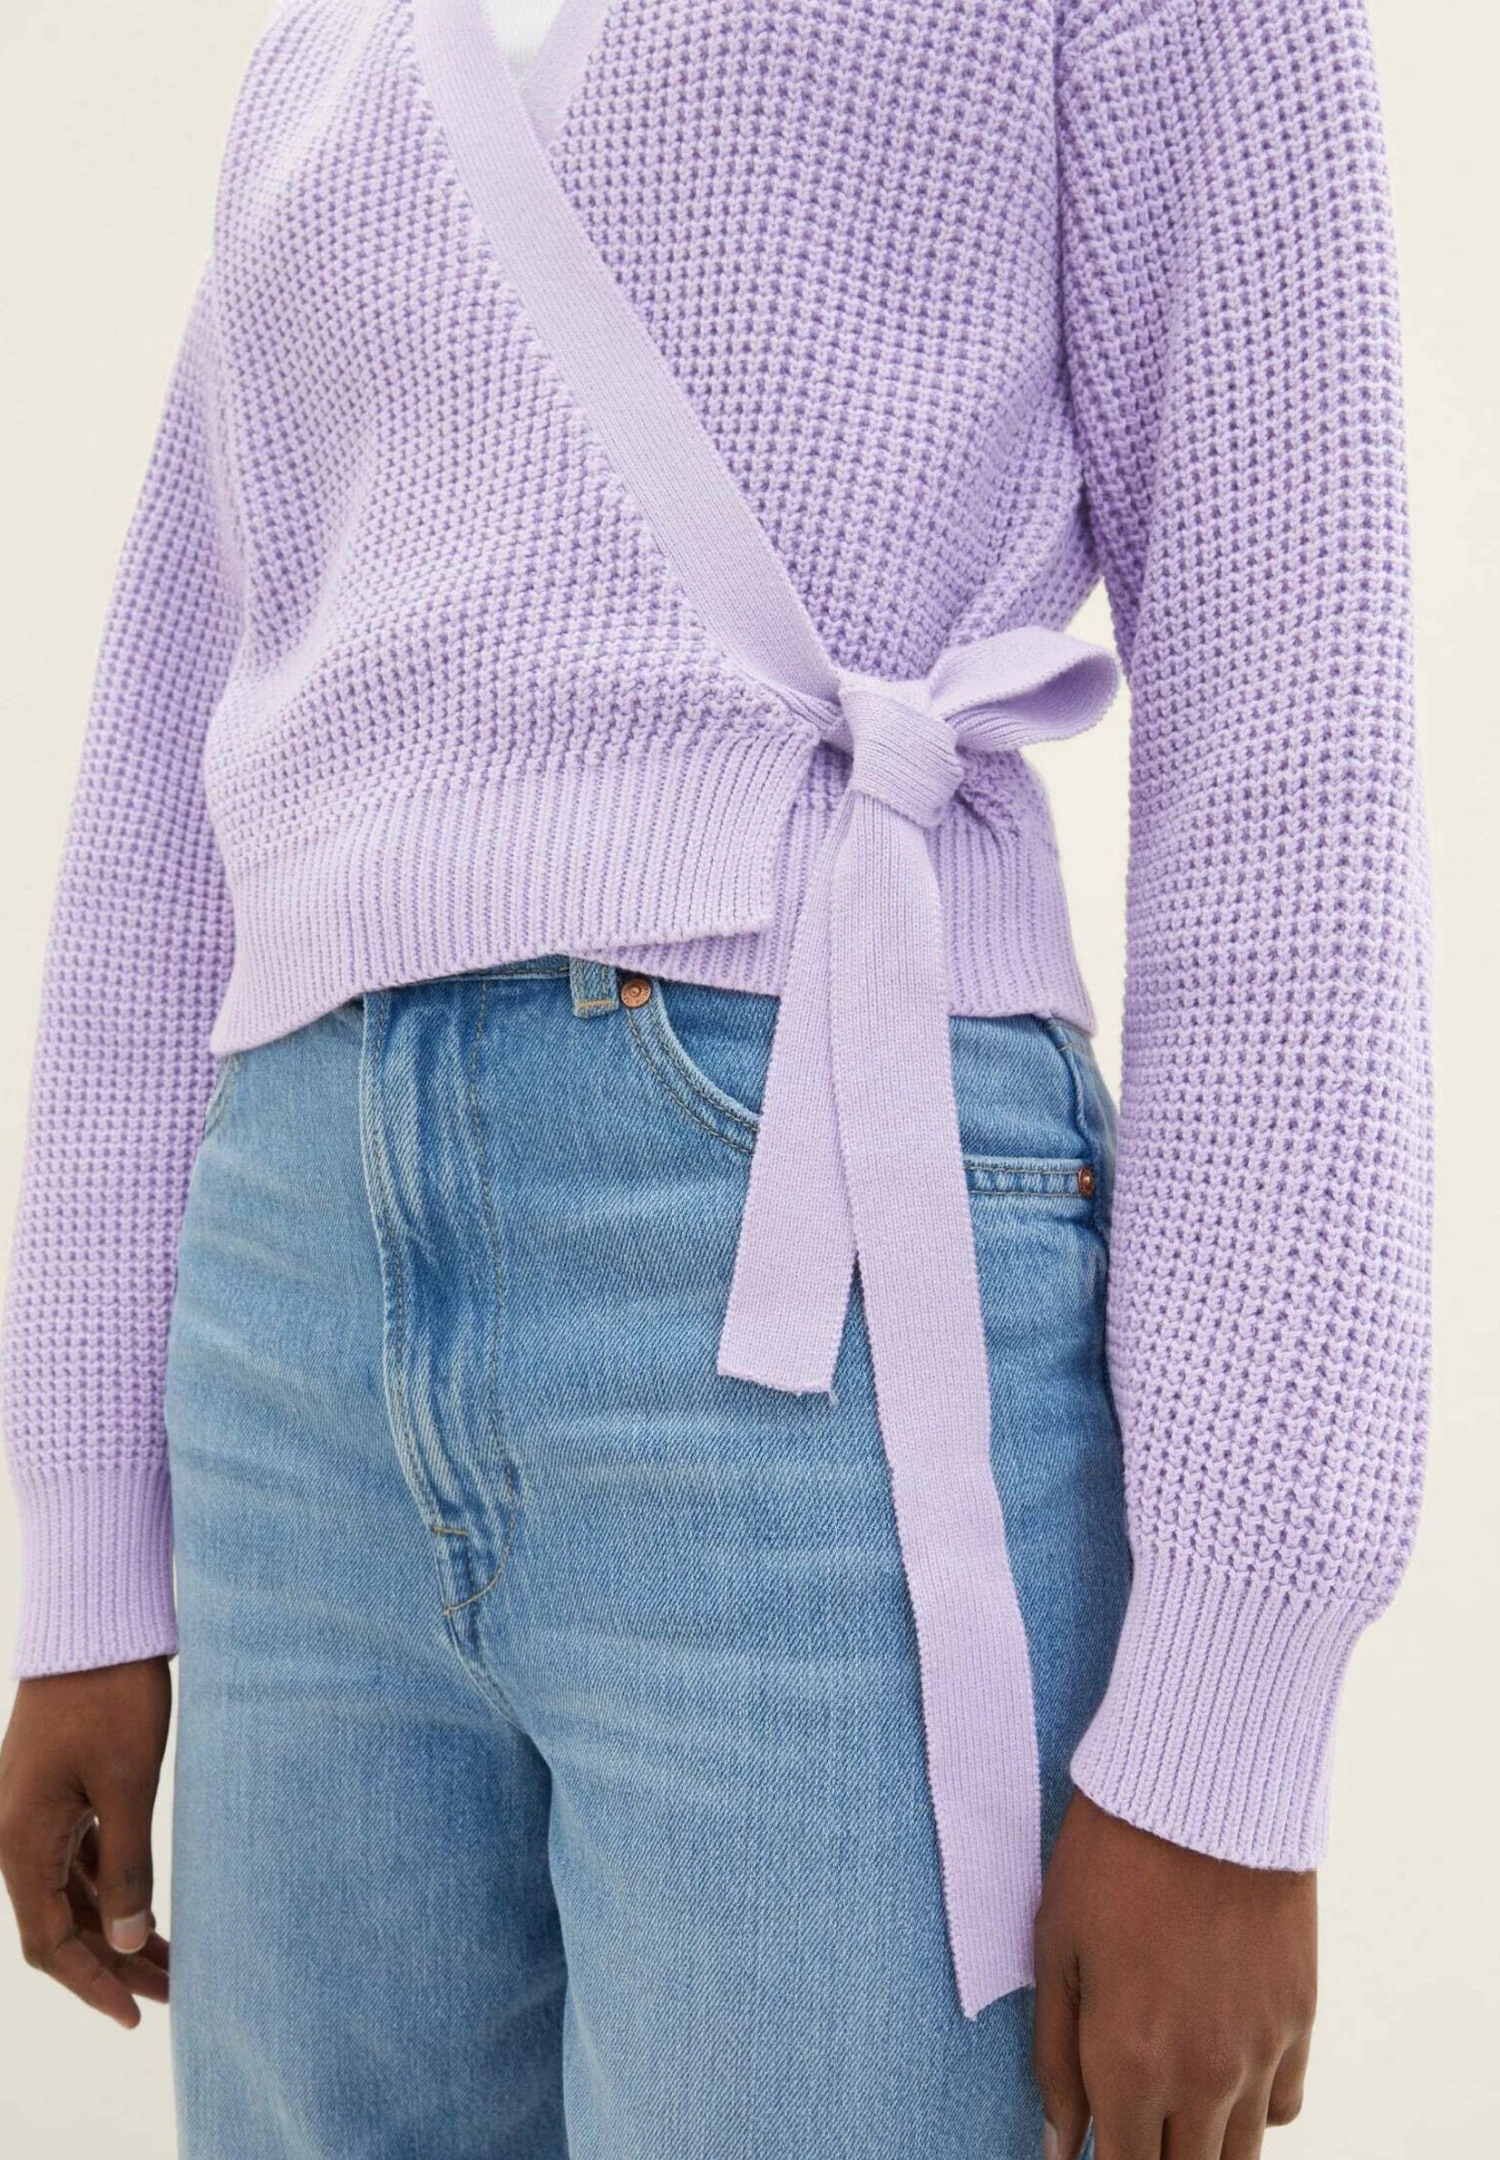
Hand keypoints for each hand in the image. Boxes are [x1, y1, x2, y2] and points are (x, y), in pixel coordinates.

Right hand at [0, 1658, 171, 2026]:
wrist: (94, 1624)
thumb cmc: (112, 1698)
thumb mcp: (129, 1785)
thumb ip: (127, 1867)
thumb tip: (123, 1942)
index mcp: (21, 1841)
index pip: (50, 1942)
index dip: (92, 1985)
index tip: (137, 2016)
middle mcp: (17, 1833)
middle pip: (59, 1923)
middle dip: (111, 1964)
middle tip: (169, 1994)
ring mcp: (35, 1810)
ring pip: (70, 1891)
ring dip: (113, 1927)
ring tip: (168, 1960)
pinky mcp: (57, 1789)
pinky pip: (78, 1857)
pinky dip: (110, 1886)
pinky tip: (144, 1904)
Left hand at [1034, 1791, 1315, 2159]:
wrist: (1204, 1786)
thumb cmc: (1113, 1855)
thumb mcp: (1056, 1948)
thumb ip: (1056, 2058)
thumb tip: (1059, 2143)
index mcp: (1129, 2063)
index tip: (1094, 2148)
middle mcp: (1202, 2076)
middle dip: (1153, 2158)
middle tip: (1131, 2121)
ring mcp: (1259, 2051)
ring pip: (1240, 2153)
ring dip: (1202, 2142)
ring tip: (1171, 2108)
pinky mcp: (1299, 2018)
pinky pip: (1284, 2104)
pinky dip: (1255, 2106)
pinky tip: (1222, 2071)